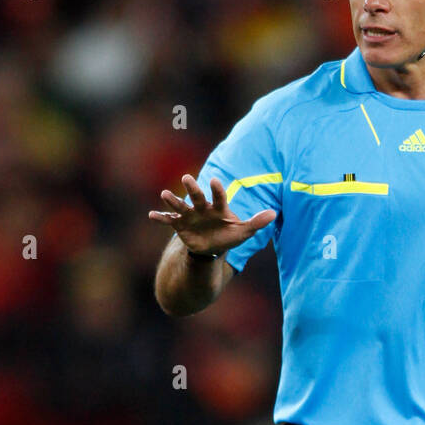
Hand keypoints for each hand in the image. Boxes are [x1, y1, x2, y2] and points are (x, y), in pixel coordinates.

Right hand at [149, 175, 276, 256]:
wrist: (212, 247)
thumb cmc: (229, 235)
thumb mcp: (244, 232)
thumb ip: (256, 222)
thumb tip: (273, 213)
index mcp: (218, 207)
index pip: (219, 196)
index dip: (217, 189)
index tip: (216, 181)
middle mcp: (203, 207)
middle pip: (197, 196)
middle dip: (192, 188)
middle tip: (187, 178)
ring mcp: (190, 215)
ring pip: (181, 205)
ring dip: (173, 200)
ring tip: (164, 194)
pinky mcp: (179, 224)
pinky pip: (169, 219)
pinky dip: (160, 217)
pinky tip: (151, 214)